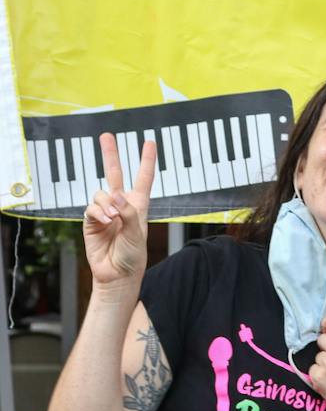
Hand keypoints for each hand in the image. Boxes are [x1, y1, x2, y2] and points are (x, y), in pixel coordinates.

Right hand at [82, 133, 156, 292]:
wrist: (117, 274)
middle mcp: (121, 204)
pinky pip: (91, 207)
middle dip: (111, 154)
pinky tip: (105, 221)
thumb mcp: (137, 233)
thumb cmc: (133, 255)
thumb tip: (115, 195)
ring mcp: (105, 211)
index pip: (143, 178)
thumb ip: (128, 212)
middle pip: (115, 173)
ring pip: (100, 193)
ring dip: (106, 203)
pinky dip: (98, 212)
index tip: (150, 142)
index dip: (146, 160)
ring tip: (113, 219)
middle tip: (106, 136)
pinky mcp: (91, 220)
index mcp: (138, 205)